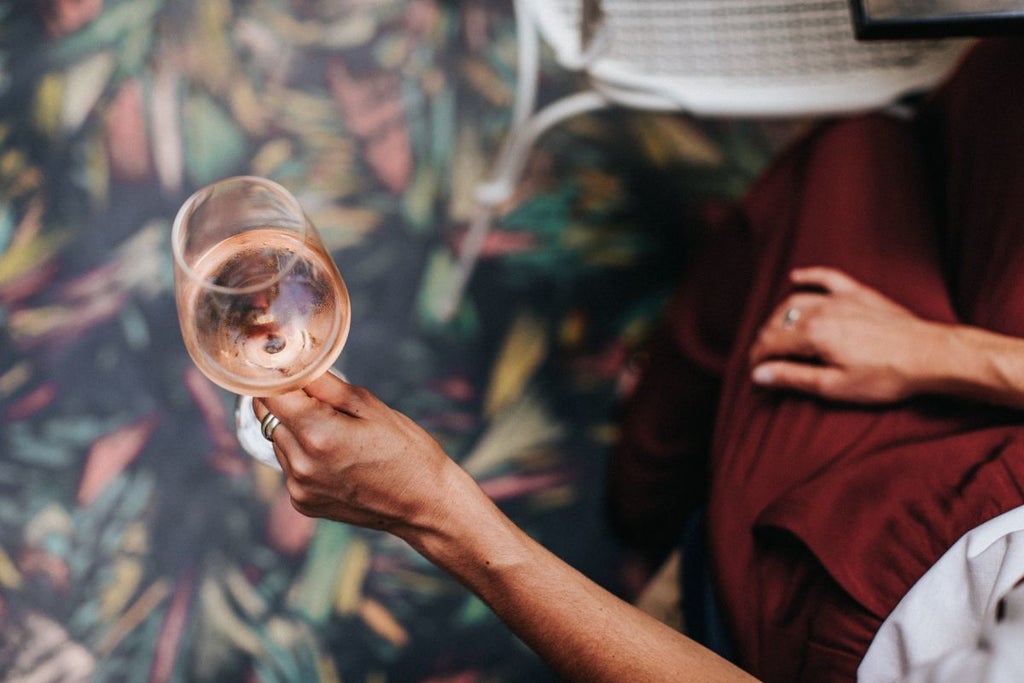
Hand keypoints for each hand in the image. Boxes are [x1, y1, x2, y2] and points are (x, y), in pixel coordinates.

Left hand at [253, 373, 458, 536]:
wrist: (425, 504)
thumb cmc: (408, 452)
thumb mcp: (371, 407)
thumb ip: (326, 385)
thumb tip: (295, 364)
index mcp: (318, 434)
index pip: (269, 394)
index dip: (276, 377)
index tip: (290, 369)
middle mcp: (301, 464)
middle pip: (271, 417)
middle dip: (290, 404)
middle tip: (327, 404)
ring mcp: (299, 487)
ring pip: (278, 442)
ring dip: (296, 430)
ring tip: (338, 435)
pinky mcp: (302, 502)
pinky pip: (290, 467)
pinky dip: (304, 456)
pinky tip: (336, 459)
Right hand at [749, 267, 944, 403]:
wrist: (931, 356)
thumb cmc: (885, 376)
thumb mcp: (834, 386)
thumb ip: (792, 378)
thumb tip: (757, 374)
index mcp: (813, 334)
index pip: (770, 342)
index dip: (757, 359)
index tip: (755, 372)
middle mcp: (822, 310)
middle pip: (779, 321)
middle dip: (765, 339)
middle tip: (763, 358)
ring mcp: (841, 298)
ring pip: (797, 300)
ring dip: (779, 316)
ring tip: (774, 331)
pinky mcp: (859, 294)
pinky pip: (827, 278)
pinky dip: (809, 276)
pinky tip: (795, 277)